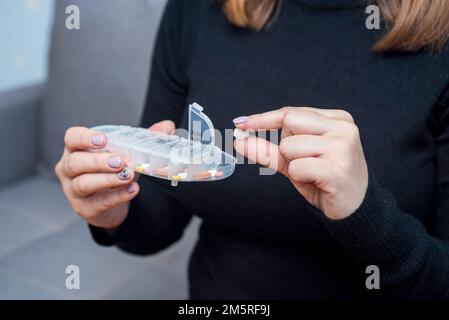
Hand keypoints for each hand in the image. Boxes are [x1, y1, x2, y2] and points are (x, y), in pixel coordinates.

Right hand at [55, 120, 175, 228]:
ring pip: (84, 184)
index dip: (84, 137)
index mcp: (77, 149)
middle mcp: (69, 170)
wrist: (114, 201)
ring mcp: (74, 191)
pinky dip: (118, 196)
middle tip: (120, 161)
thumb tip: (167, 126)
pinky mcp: (86, 209)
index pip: (71, 138)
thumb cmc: (115, 170)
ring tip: (127, 175)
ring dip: (107, 179)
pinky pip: (100, 202)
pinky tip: (132, 189)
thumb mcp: (129, 151)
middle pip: (75, 163)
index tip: (103, 140)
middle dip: (98, 161)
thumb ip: (147, 137)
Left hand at [233, 107, 367, 219]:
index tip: (240, 123)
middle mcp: (343, 128)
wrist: (354, 208)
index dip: (263, 119)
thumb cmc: (324, 180)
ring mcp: (342, 147)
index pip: (290, 113)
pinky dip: (299, 178)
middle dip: (286, 146)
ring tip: (313, 174)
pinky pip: (296, 167)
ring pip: (289, 146)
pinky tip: (318, 182)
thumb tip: (239, 139)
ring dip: (293, 165)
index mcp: (337, 119)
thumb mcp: (295, 160)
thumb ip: (268, 148)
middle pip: (289, 124)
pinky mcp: (337, 168)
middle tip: (304, 162)